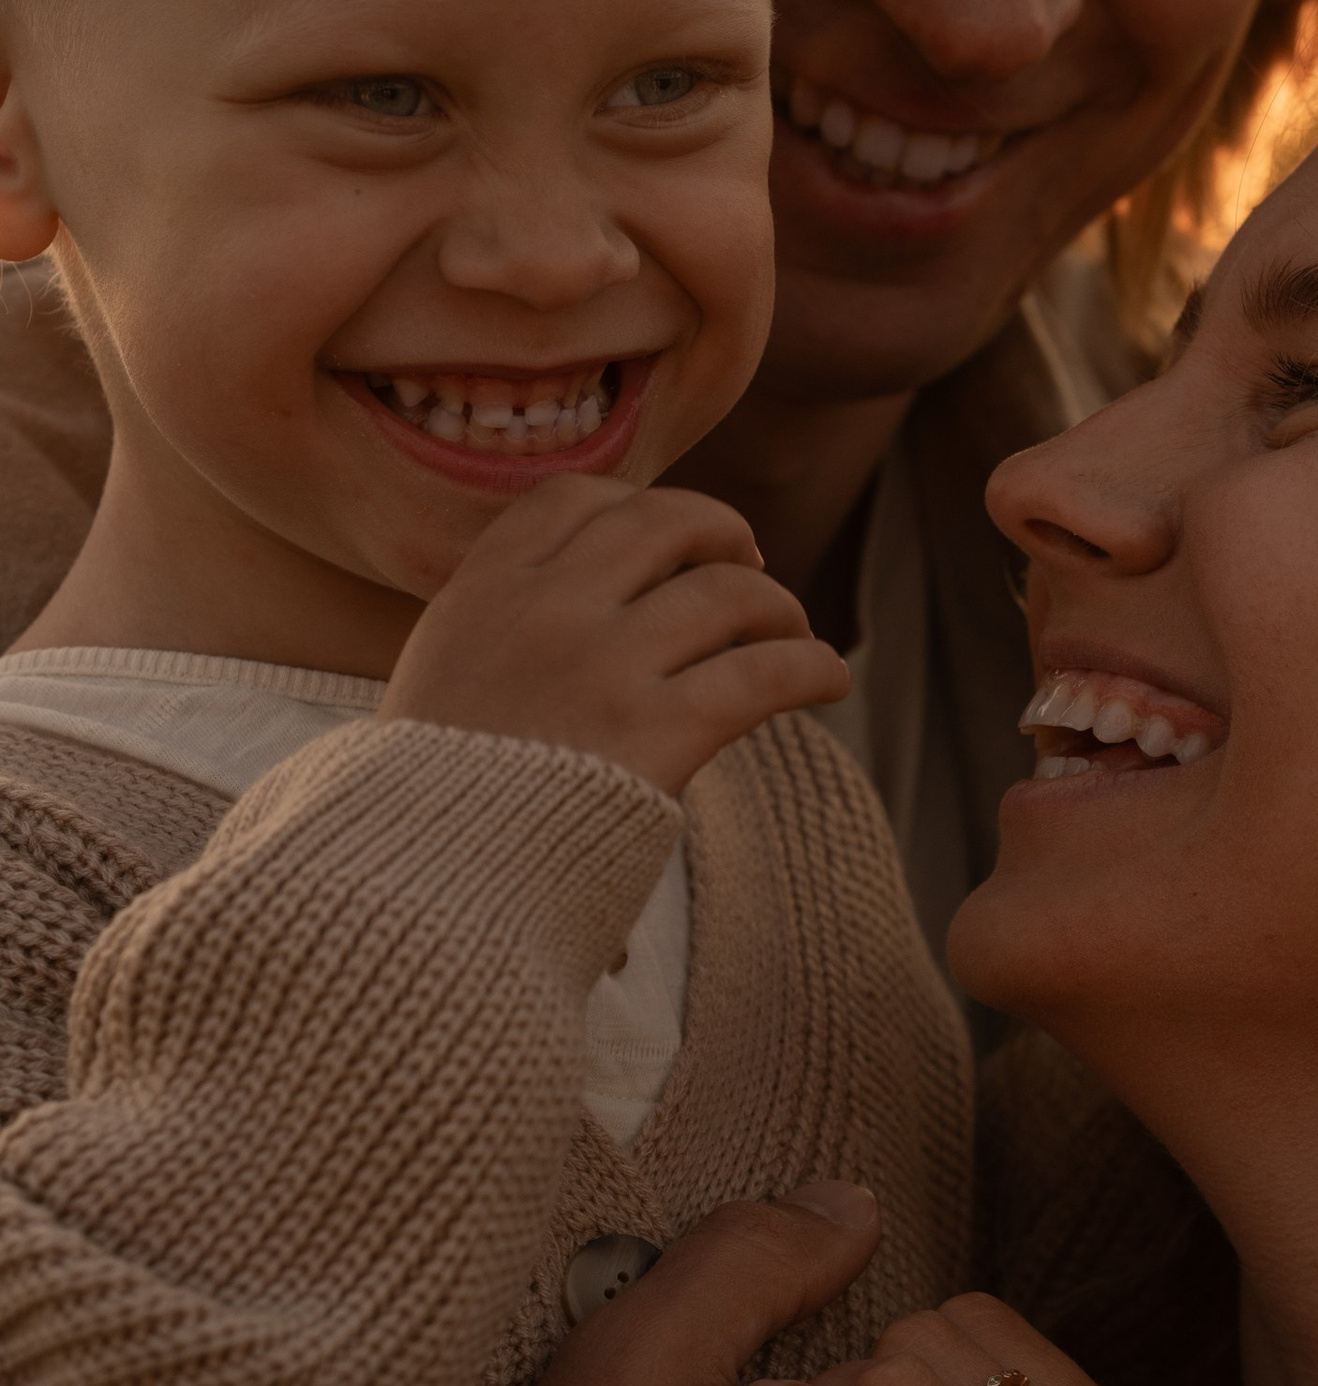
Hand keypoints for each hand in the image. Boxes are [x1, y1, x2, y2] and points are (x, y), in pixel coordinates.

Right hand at [380, 479, 845, 796]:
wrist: (421, 887)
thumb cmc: (428, 805)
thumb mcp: (438, 683)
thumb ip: (500, 632)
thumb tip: (573, 606)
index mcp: (484, 592)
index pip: (572, 499)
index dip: (633, 504)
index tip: (667, 537)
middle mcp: (548, 610)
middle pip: (664, 521)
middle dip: (719, 531)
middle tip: (748, 563)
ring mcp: (606, 665)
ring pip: (730, 591)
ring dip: (778, 606)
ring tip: (791, 632)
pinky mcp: (660, 731)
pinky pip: (766, 672)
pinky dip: (812, 667)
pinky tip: (827, 680)